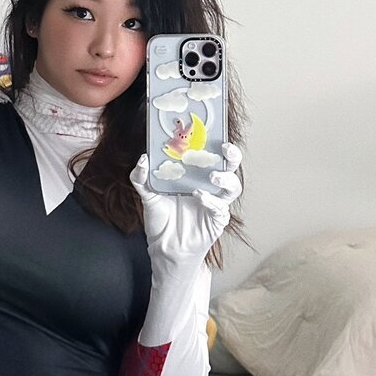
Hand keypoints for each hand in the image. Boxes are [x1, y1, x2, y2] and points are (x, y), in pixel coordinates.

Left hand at [129, 142, 242, 267]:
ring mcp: (216, 202)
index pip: (209, 154)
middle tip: (225, 148)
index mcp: (195, 176)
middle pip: (230, 166)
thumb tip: (143, 159)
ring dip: (226, 178)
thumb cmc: (161, 219)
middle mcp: (209, 186)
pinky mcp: (217, 220)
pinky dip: (212, 201)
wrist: (164, 247)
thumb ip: (141, 178)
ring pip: (233, 187)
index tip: (212, 129)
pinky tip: (200, 197)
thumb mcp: (148, 195)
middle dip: (232, 155)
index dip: (215, 142)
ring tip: (212, 176)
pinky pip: (221, 208)